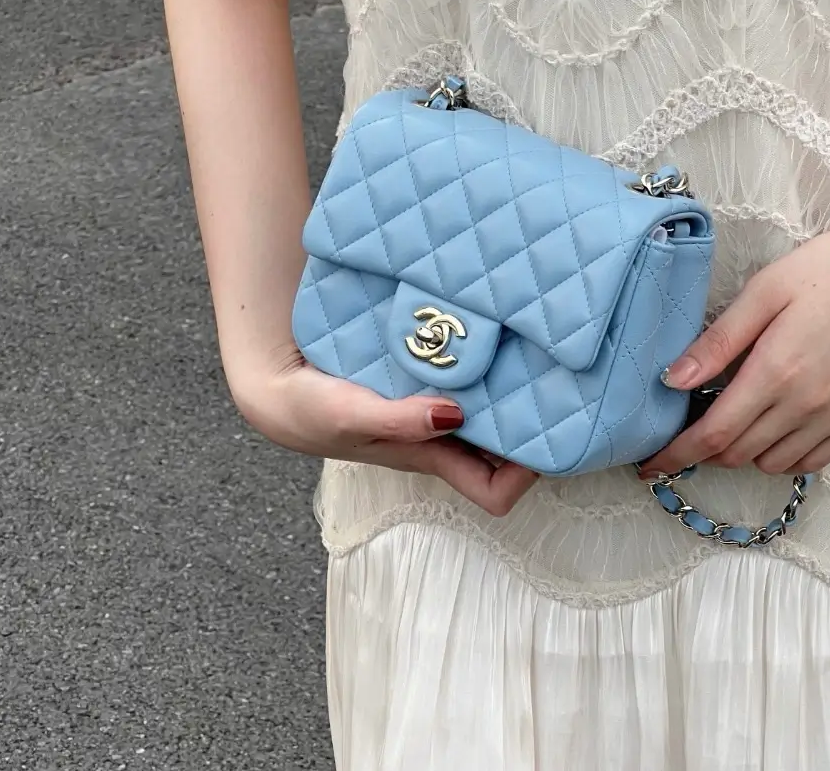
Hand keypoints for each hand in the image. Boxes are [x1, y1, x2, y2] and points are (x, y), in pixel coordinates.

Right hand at [229, 346, 537, 516]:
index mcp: (432, 458)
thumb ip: (400, 419)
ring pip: (490, 416)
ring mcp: (433, 413)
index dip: (527, 474)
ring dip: (509, 394)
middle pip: (506, 453)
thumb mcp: (353, 415)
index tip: (542, 435)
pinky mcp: (422, 385)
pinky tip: (482, 337)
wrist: (281, 387)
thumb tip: (455, 416)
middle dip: (533, 427)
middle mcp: (441, 440)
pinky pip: (466, 384)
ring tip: (525, 355)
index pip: (494, 493)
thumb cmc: (313, 412)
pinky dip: (480, 369)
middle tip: (548, 383)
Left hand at [636, 176, 829, 478]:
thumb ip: (717, 341)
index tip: (648, 464)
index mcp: (775, 372)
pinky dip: (781, 456)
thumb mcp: (763, 292)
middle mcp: (807, 405)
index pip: (712, 435)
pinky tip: (771, 427)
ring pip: (772, 462)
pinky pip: (812, 462)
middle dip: (703, 449)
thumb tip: (671, 380)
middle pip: (737, 453)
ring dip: (740, 451)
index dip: (675, 454)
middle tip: (686, 427)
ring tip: (729, 418)